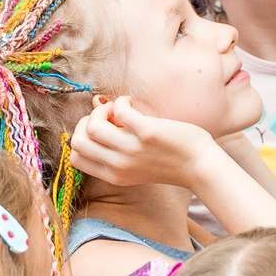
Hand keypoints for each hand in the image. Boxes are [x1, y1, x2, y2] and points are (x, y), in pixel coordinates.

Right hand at [69, 97, 218, 189]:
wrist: (199, 166)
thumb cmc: (169, 161)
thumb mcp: (134, 166)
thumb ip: (115, 151)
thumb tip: (96, 118)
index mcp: (113, 175)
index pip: (76, 158)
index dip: (82, 138)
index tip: (101, 129)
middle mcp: (118, 166)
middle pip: (77, 142)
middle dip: (87, 122)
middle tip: (108, 117)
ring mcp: (131, 150)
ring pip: (91, 127)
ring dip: (101, 110)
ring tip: (118, 109)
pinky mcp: (146, 133)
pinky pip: (119, 110)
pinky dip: (122, 100)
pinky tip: (132, 102)